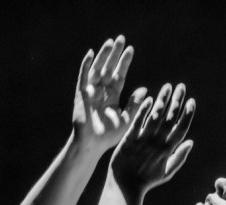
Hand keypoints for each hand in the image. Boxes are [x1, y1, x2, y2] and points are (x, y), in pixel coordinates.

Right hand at [72, 35, 147, 153]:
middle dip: (115, 54)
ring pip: (97, 69)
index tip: (131, 49)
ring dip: (103, 55)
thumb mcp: (127, 120)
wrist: (92, 145)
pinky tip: (90, 53)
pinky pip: (83, 77)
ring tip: (111, 42)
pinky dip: (86, 65)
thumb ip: (134, 104)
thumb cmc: (109, 137)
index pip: (120, 75)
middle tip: (121, 38)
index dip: (125, 63)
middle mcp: (101, 92)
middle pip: (109, 68)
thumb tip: (144, 90)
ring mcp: (91, 92)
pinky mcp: (81, 94)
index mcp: (112, 97)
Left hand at [109, 83, 194, 193]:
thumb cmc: (146, 180)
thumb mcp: (167, 172)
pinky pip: (138, 122)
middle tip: (181, 86)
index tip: (191, 101)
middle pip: (170, 119)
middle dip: (177, 101)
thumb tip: (191, 142)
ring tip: (167, 87)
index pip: (181, 128)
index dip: (187, 114)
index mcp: (167, 151)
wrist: (125, 186)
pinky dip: (143, 111)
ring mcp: (143, 141)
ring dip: (162, 101)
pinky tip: (149, 99)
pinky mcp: (129, 140)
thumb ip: (179, 157)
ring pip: (155, 117)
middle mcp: (157, 144)